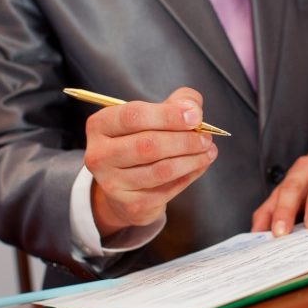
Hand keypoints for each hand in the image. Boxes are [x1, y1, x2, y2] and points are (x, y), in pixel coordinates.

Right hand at [84, 87, 218, 237]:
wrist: (125, 187)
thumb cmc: (142, 140)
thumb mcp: (156, 114)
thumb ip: (178, 103)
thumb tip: (193, 111)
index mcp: (100, 125)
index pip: (133, 116)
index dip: (168, 116)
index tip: (195, 118)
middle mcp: (99, 154)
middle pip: (147, 145)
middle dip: (184, 140)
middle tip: (206, 138)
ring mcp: (112, 183)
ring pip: (160, 170)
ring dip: (191, 160)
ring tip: (209, 151)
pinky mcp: (130, 204)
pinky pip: (167, 189)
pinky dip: (189, 176)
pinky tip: (200, 166)